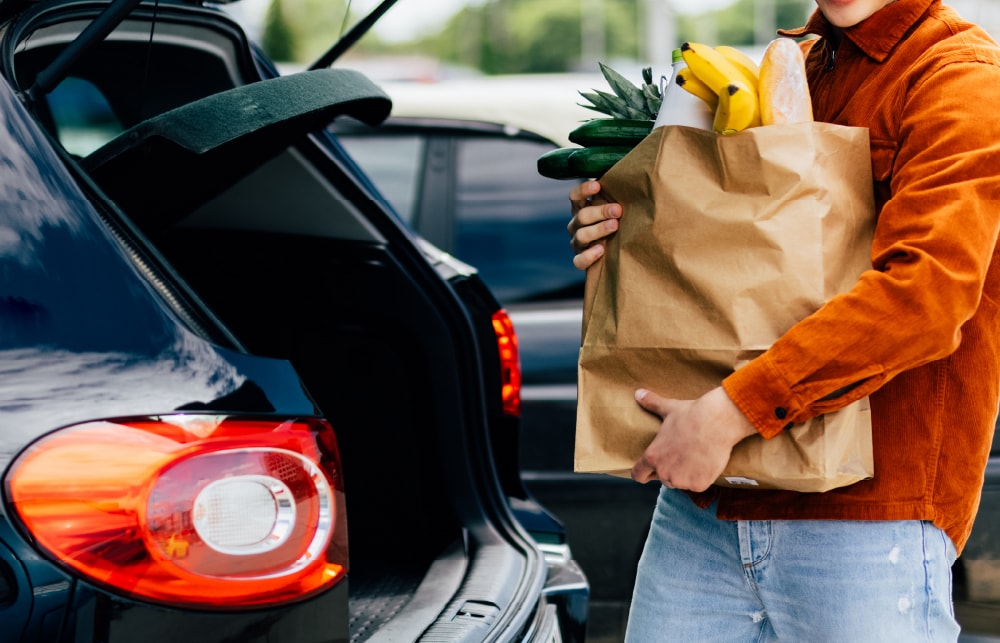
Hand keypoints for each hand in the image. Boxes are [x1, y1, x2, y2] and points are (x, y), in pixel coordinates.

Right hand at [568, 180, 621, 269]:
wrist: (617, 250)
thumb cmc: (617, 221)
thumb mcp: (615, 207)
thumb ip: (617, 194)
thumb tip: (632, 176)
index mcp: (581, 208)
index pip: (575, 196)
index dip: (583, 190)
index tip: (598, 185)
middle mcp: (576, 225)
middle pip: (582, 216)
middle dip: (600, 211)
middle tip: (618, 210)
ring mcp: (577, 242)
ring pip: (581, 235)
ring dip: (598, 229)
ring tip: (615, 225)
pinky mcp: (580, 259)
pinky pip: (579, 260)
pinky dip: (589, 255)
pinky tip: (602, 249)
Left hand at [631, 387, 757, 490]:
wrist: (717, 423)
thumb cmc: (691, 415)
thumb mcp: (669, 409)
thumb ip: (651, 403)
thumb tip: (638, 392)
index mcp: (652, 456)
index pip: (639, 475)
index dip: (643, 473)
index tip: (648, 472)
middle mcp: (664, 472)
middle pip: (663, 478)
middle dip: (670, 469)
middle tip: (682, 455)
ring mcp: (682, 480)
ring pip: (681, 483)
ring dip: (685, 475)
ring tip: (694, 458)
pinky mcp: (699, 485)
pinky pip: (698, 484)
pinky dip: (702, 477)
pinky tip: (706, 463)